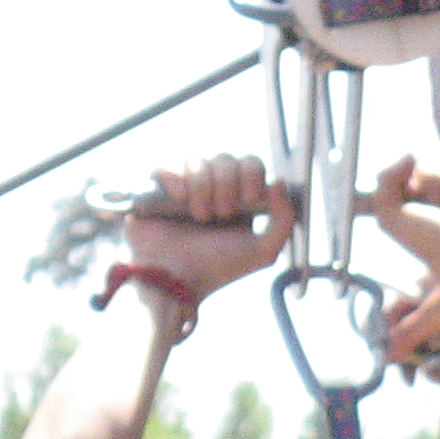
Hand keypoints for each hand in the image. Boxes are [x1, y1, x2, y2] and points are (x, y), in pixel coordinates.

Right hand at [125, 154, 294, 299]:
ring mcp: (183, 187)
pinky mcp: (154, 189)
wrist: (177, 279)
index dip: (253, 173)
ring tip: (201, 216)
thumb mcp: (264, 251)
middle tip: (223, 213)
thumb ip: (284, 220)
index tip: (251, 198)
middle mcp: (211, 188)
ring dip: (203, 187)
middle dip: (228, 183)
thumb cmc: (219, 267)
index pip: (250, 164)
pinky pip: (165, 166)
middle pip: (225, 159)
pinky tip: (179, 197)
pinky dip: (175, 177)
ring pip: (197, 161)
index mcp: (238, 198)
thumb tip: (279, 182)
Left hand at [370, 154, 439, 360]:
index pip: (411, 168)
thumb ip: (384, 180)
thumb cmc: (430, 243)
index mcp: (415, 202)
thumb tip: (411, 154)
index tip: (414, 192)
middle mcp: (439, 199)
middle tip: (438, 204)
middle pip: (434, 163)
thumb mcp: (390, 216)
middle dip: (434, 179)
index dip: (412, 176)